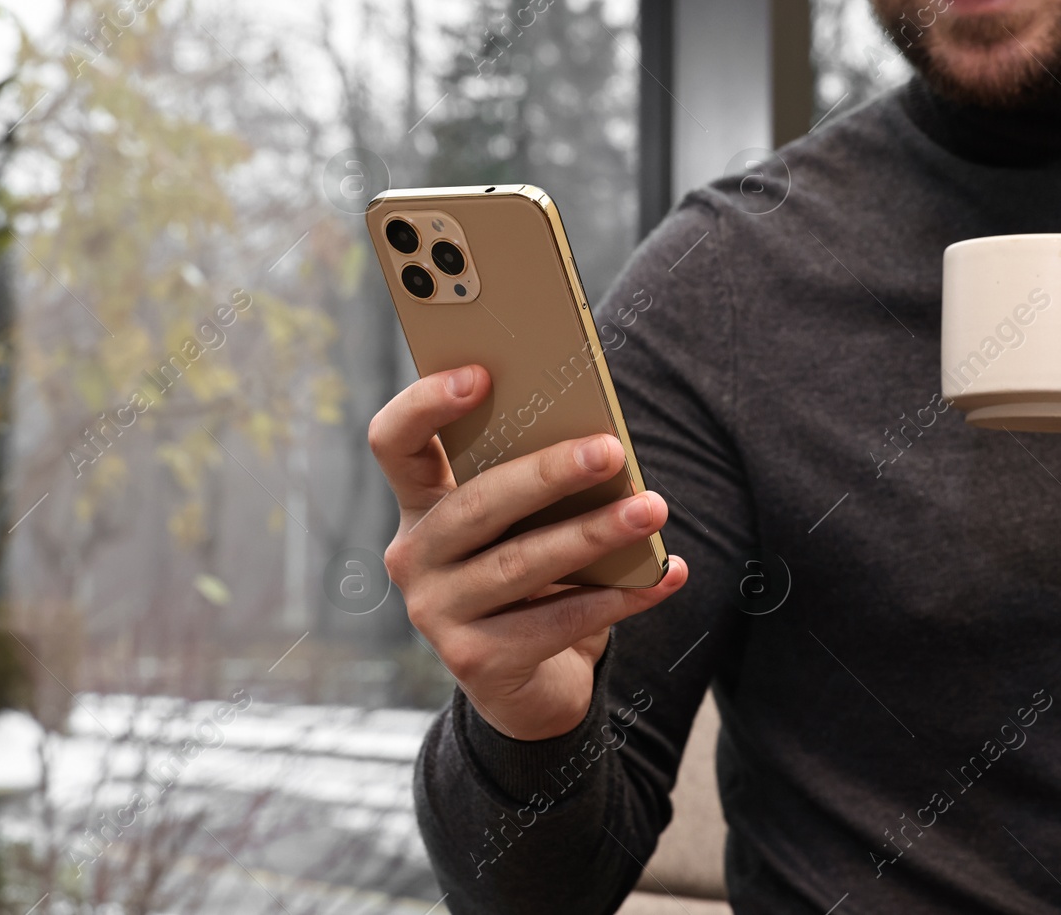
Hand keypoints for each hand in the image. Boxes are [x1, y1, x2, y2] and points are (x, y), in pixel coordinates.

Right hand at [369, 364, 688, 740]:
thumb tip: (602, 439)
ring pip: (520, 563)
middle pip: (476, 503)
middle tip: (611, 451)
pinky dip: (619, 598)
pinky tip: (664, 576)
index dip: (425, 404)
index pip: (395, 442)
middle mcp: (415, 556)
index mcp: (421, 505)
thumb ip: (538, 485)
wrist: (533, 686)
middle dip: (548, 473)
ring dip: (594, 533)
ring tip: (651, 510)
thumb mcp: (528, 525)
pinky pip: (556, 622)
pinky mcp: (475, 662)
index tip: (481, 374)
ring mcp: (437, 613)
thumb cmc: (537, 580)